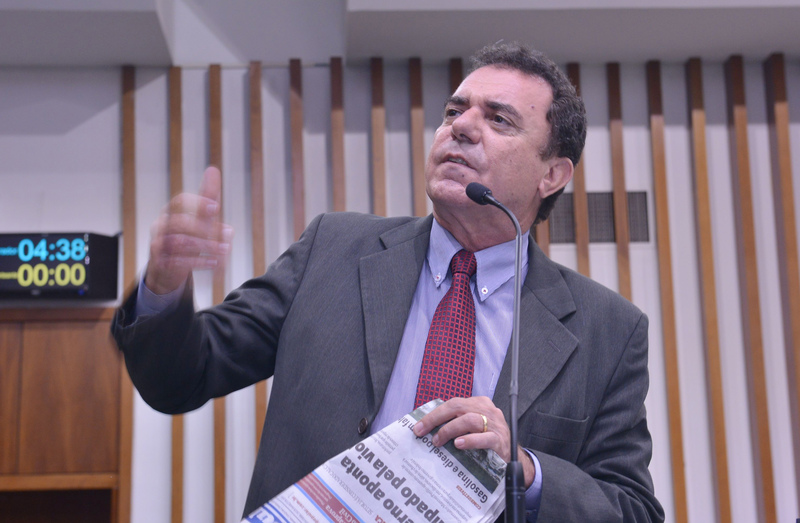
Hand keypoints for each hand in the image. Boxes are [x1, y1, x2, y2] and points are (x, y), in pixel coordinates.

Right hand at [145, 166, 232, 294]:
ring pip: (178, 242)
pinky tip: (215, 262)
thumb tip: (213, 170)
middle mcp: (161, 225)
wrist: (166, 269)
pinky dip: (198, 261)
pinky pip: (177, 261)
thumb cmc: (186, 238)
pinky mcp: (160, 262)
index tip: (216, 207)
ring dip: (205, 245)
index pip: (180, 201)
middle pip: (179, 223)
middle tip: (229, 234)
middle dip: (205, 228)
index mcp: (170, 211)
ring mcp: (158, 244)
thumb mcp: (198, 218)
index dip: (197, 202)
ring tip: (225, 249)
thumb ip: (207, 197)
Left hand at [412, 396, 535, 487]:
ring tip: (438, 441)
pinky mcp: (500, 440)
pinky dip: (470, 440)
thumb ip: (456, 423)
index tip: (418, 427)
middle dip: (437, 420)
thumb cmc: (487, 440)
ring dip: (450, 430)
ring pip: (469, 420)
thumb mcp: (472, 427)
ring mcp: (495, 424)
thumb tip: (428, 428)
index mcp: (478, 403)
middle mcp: (487, 410)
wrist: (513, 456)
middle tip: (423, 433)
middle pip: (458, 408)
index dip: (434, 415)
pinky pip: (484, 438)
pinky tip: (458, 444)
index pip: (452, 404)